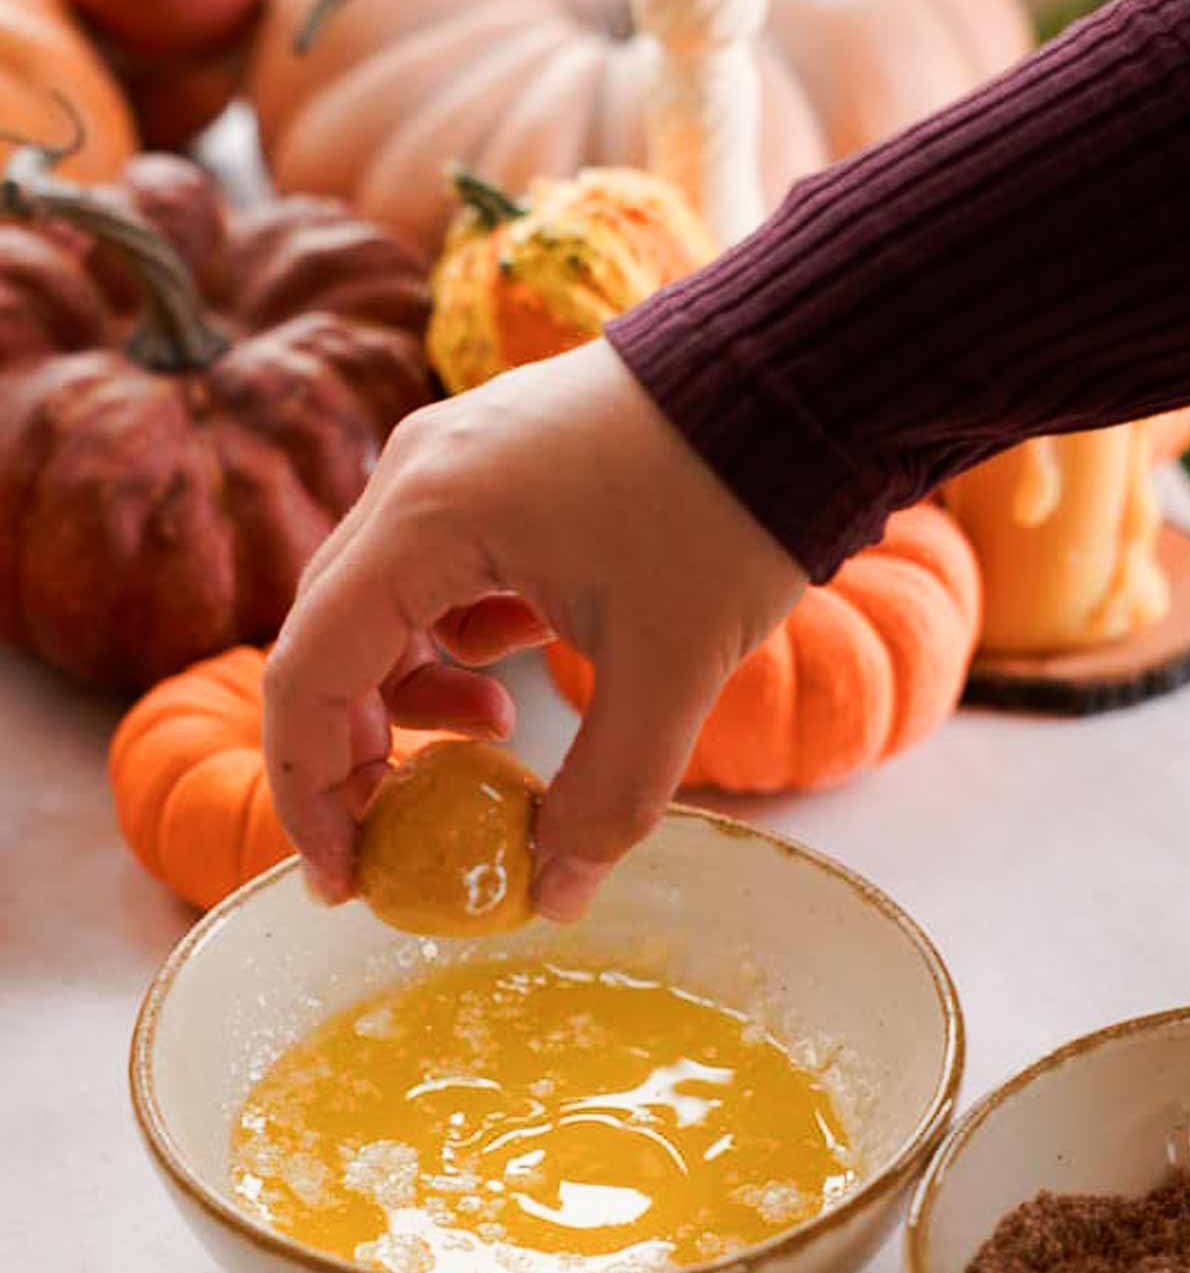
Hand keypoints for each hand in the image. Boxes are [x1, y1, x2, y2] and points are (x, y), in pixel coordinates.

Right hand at [264, 338, 805, 920]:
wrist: (800, 373)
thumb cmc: (730, 504)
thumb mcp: (672, 671)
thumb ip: (607, 796)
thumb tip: (553, 899)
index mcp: (425, 520)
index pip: (306, 676)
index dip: (311, 792)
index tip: (346, 879)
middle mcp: (413, 479)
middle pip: (330, 640)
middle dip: (357, 751)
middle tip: (404, 831)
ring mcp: (451, 463)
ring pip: (382, 606)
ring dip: (414, 691)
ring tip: (494, 733)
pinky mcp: (495, 465)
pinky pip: (434, 570)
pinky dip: (457, 636)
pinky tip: (524, 661)